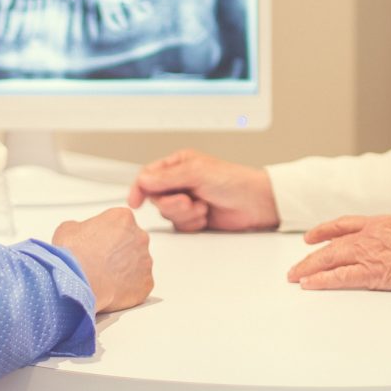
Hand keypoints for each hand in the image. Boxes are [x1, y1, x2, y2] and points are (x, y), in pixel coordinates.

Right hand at [51, 207, 154, 313]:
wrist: (78, 281)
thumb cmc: (73, 255)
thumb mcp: (68, 228)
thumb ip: (82, 226)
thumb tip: (81, 233)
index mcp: (123, 218)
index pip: (121, 223)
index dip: (107, 234)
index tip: (98, 244)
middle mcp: (140, 236)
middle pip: (132, 243)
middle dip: (119, 251)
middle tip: (101, 262)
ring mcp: (146, 261)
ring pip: (138, 264)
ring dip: (125, 269)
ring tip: (104, 277)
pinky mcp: (146, 283)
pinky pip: (140, 284)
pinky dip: (129, 288)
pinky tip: (112, 289)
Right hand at [126, 149, 279, 233]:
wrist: (255, 202)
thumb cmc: (233, 180)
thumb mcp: (196, 172)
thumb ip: (166, 177)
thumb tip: (142, 180)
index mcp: (178, 164)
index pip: (148, 176)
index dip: (139, 188)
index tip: (135, 202)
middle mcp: (180, 182)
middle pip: (156, 198)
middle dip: (172, 204)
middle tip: (187, 200)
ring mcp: (187, 201)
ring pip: (168, 214)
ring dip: (184, 214)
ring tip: (202, 207)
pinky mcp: (195, 217)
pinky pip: (180, 225)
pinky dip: (192, 223)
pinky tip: (206, 216)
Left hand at [285, 215, 390, 291]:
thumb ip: (384, 235)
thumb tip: (376, 244)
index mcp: (376, 223)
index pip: (342, 224)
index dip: (323, 230)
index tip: (310, 238)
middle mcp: (367, 236)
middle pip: (330, 246)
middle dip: (310, 258)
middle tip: (295, 268)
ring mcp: (367, 254)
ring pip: (330, 260)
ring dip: (309, 269)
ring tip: (295, 277)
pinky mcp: (370, 273)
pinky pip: (340, 277)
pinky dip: (322, 280)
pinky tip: (309, 284)